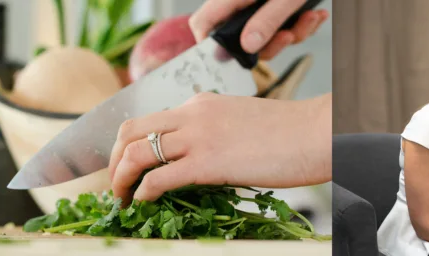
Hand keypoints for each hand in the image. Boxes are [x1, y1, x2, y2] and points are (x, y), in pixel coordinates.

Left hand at [108, 94, 331, 202]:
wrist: (315, 133)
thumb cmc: (288, 135)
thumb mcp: (240, 122)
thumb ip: (213, 133)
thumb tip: (197, 160)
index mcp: (200, 104)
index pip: (149, 120)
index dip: (128, 145)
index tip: (127, 167)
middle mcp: (192, 114)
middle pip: (130, 131)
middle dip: (113, 160)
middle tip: (115, 184)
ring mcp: (197, 136)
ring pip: (136, 153)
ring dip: (120, 179)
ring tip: (121, 199)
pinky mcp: (207, 162)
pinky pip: (158, 178)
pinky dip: (142, 192)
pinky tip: (143, 202)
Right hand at [190, 0, 330, 60]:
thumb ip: (267, 20)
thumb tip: (249, 47)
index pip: (204, 23)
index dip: (209, 46)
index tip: (229, 61)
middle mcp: (241, 3)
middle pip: (241, 38)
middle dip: (272, 43)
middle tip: (289, 35)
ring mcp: (258, 6)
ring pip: (267, 35)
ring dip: (294, 33)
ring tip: (309, 18)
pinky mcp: (274, 8)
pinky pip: (282, 27)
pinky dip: (300, 24)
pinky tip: (314, 14)